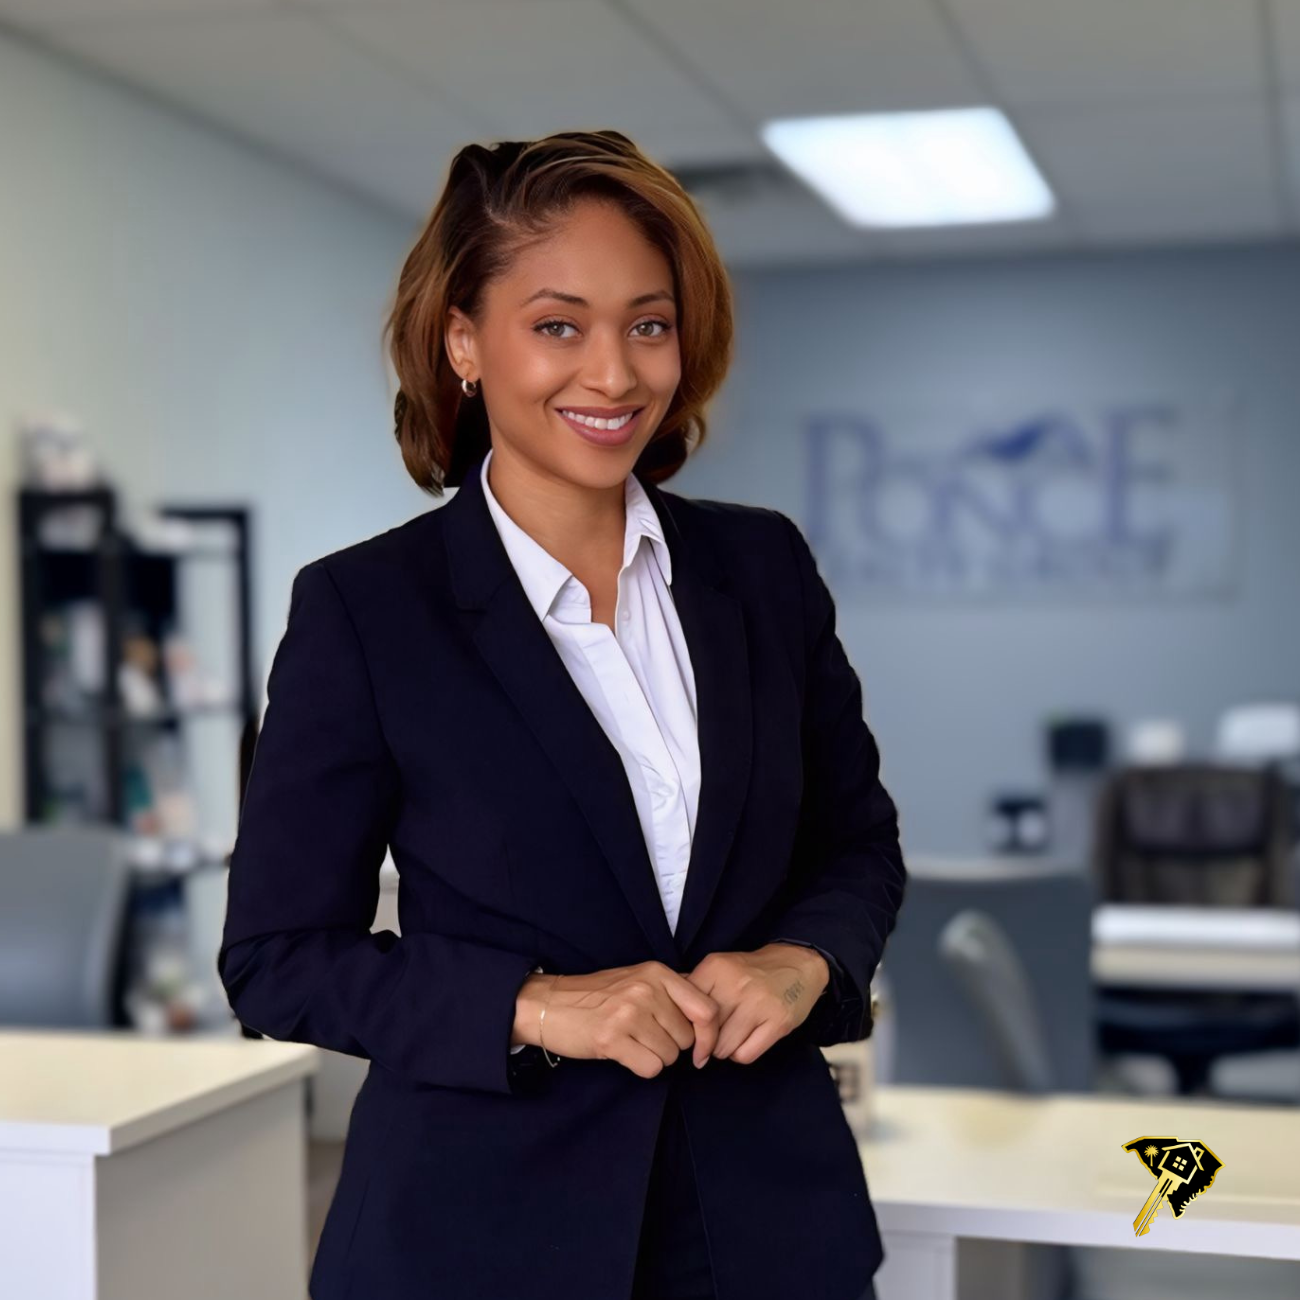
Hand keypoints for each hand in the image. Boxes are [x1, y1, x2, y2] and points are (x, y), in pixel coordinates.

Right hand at [513, 961, 720, 1079]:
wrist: (550, 1003)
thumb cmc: (599, 995)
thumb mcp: (639, 979)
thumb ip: (673, 992)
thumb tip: (710, 1018)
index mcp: (658, 973)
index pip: (707, 1010)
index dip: (709, 1036)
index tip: (701, 1050)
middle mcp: (646, 990)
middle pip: (688, 1038)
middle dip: (672, 1045)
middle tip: (645, 1036)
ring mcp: (629, 1014)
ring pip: (670, 1056)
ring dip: (654, 1056)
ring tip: (631, 1041)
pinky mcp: (612, 1039)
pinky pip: (651, 1068)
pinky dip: (641, 1068)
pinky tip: (624, 1053)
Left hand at [684, 943, 829, 1065]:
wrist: (799, 964)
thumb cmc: (752, 971)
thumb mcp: (721, 966)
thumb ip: (695, 985)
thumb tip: (667, 1011)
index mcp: (716, 967)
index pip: (686, 1010)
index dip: (687, 1025)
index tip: (692, 1030)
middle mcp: (736, 984)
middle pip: (704, 1032)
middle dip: (706, 1040)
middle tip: (714, 1036)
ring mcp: (759, 1004)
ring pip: (723, 1048)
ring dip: (724, 1049)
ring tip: (732, 1035)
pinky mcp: (778, 1022)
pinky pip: (745, 1055)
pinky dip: (741, 1053)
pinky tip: (747, 1040)